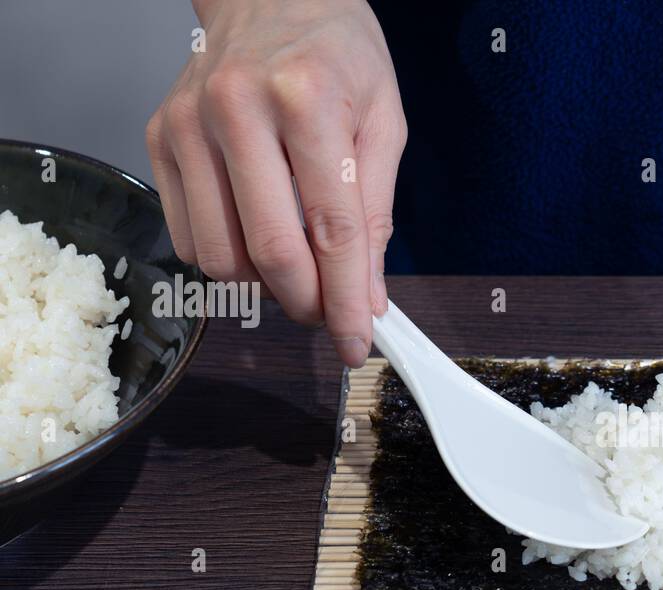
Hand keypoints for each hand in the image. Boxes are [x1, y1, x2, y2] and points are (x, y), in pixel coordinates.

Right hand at [146, 0, 406, 366]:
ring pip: (220, 257)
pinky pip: (188, 237)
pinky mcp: (159, 138)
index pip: (331, 230)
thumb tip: (369, 297)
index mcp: (306, 99)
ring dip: (264, 286)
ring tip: (298, 269)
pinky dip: (227, 259)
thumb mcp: (384, 123)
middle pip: (269, 252)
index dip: (347, 300)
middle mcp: (237, 108)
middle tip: (330, 313)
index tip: (357, 342)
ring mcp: (189, 124)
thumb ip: (376, 214)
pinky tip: (257, 235)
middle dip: (307, 303)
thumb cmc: (336, 55)